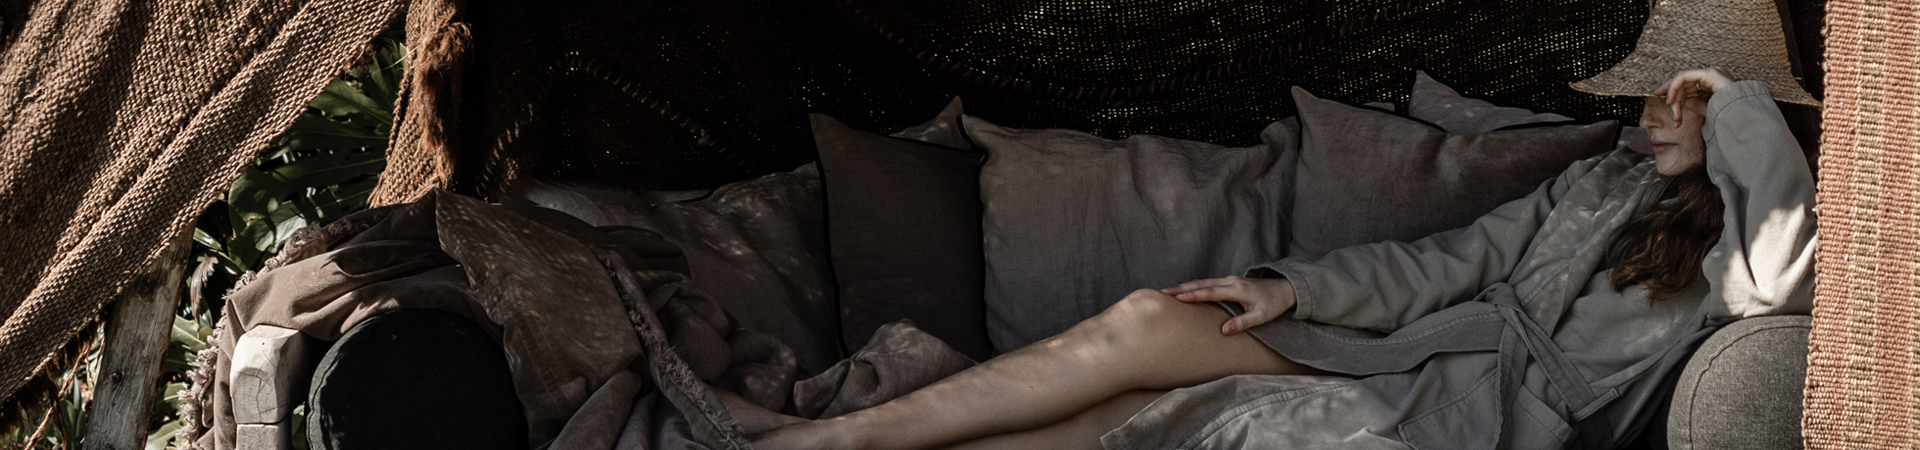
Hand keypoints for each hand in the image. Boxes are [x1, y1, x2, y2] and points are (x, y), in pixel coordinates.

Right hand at [1161, 275, 1295, 334]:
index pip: (1210, 292)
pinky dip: (1194, 286)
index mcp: (1237, 290)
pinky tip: (1184, 290)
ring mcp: (1229, 280)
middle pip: (1201, 284)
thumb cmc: (1273, 304)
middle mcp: (1230, 281)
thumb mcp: (1261, 316)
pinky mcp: (1229, 282)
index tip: (1176, 298)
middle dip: (1182, 288)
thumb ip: (1243, 323)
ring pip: (1203, 282)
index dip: (1193, 295)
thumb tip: (1223, 330)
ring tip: (1168, 291)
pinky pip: (1207, 283)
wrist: (1285, 289)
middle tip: (1163, 292)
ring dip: (1185, 286)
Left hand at [1653, 68, 1733, 125]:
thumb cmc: (1728, 113)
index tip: (1667, 103)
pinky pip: (1683, 77)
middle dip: (1674, 100)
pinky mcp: (1708, 74)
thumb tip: (1678, 99)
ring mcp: (1710, 72)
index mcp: (1712, 82)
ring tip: (1676, 115)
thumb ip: (1692, 101)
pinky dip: (1674, 88)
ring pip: (1681, 80)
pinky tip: (1672, 101)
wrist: (1742, 114)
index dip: (1674, 92)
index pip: (1688, 84)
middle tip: (1674, 118)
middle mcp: (1711, 75)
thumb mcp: (1705, 107)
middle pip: (1683, 83)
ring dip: (1675, 98)